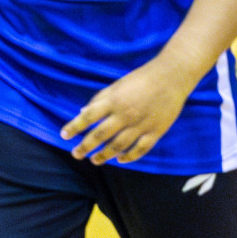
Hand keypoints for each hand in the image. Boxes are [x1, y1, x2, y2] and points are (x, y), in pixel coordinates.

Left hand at [60, 57, 195, 164]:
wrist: (172, 77)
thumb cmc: (140, 80)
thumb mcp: (116, 86)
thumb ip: (99, 100)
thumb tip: (82, 113)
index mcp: (113, 101)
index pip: (89, 117)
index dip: (75, 127)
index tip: (64, 135)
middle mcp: (125, 114)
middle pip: (101, 135)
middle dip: (86, 146)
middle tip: (76, 154)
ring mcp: (141, 124)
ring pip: (119, 146)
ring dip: (105, 155)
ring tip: (95, 160)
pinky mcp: (156, 131)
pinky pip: (141, 149)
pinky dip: (130, 156)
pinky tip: (120, 160)